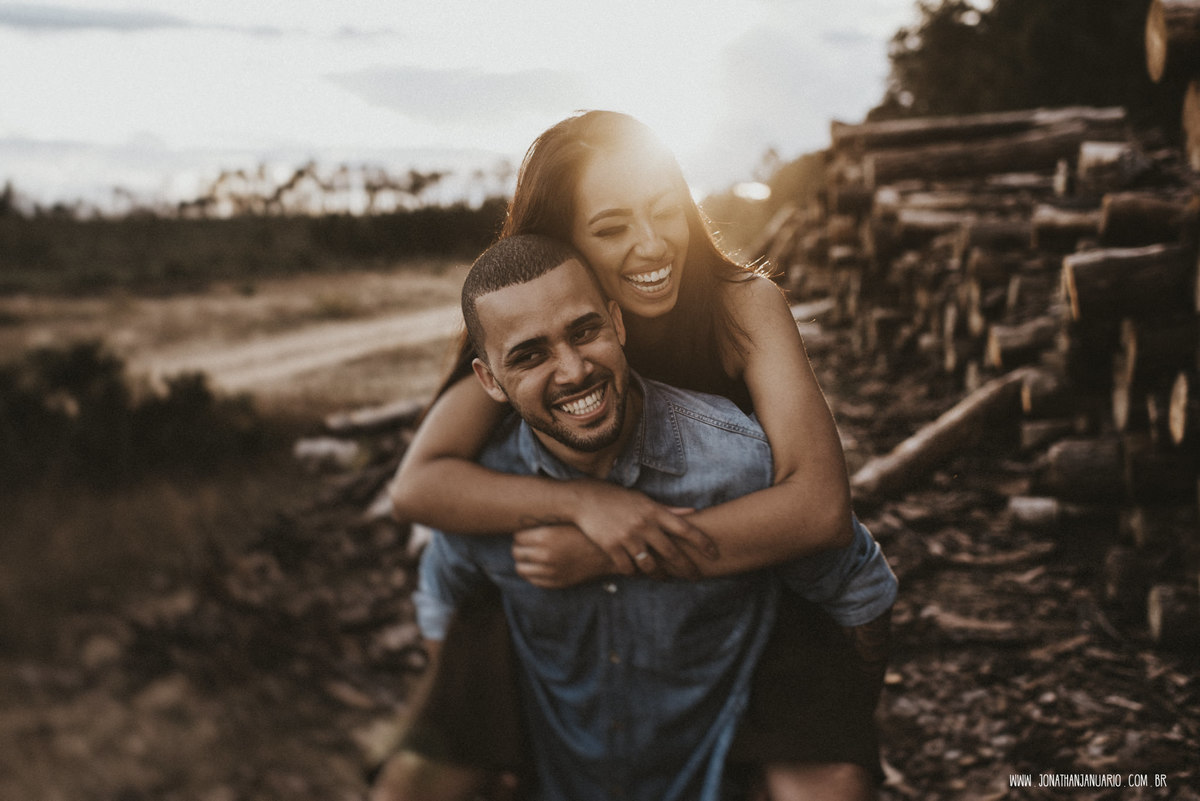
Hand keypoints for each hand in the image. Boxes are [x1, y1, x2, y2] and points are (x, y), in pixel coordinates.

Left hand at [512, 525, 611, 587]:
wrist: (607, 552)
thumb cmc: (587, 532)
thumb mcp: (565, 521)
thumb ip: (545, 522)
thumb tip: (525, 519)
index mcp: (545, 537)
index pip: (517, 536)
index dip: (522, 534)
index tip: (528, 532)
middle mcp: (545, 555)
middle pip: (516, 552)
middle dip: (520, 547)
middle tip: (528, 544)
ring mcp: (550, 571)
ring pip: (521, 569)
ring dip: (524, 562)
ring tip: (532, 556)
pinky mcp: (556, 583)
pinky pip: (533, 581)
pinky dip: (533, 574)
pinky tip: (541, 566)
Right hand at [568, 480, 717, 578]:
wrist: (583, 499)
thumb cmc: (616, 498)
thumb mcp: (643, 499)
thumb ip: (668, 509)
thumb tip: (693, 511)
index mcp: (654, 511)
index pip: (685, 528)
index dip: (702, 542)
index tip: (714, 553)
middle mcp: (643, 525)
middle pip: (672, 552)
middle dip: (686, 568)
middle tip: (695, 577)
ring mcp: (627, 537)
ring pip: (650, 565)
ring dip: (660, 575)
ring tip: (665, 578)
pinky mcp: (611, 547)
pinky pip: (628, 568)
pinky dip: (634, 574)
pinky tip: (638, 574)